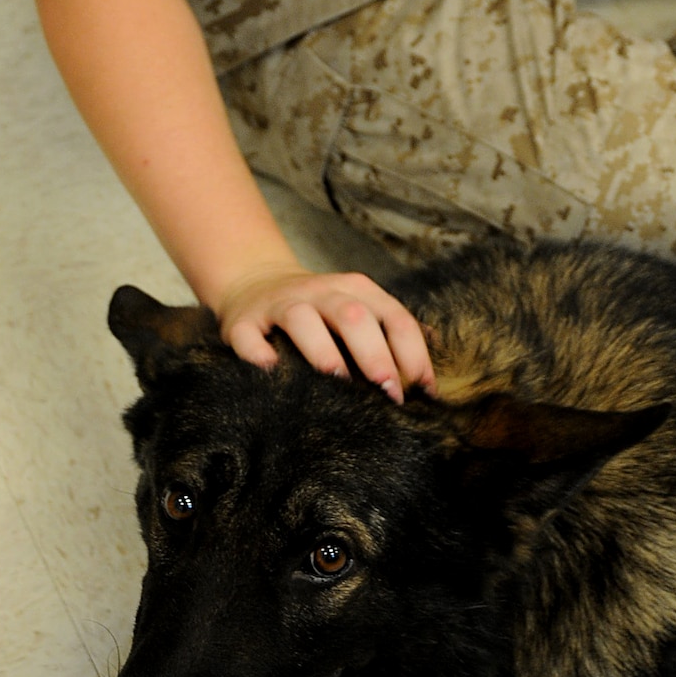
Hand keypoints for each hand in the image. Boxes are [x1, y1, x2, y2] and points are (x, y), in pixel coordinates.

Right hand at [214, 265, 435, 401]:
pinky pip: (248, 336)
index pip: (395, 317)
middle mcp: (321, 292)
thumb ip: (392, 333)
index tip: (424, 392)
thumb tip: (433, 374)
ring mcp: (280, 304)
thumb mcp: (359, 309)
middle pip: (353, 315)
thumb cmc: (319, 312)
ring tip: (337, 380)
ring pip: (303, 319)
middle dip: (375, 354)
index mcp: (357, 291)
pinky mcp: (242, 321)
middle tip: (388, 393)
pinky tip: (270, 372)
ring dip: (322, 350)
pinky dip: (258, 354)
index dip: (413, 354)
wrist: (254, 283)